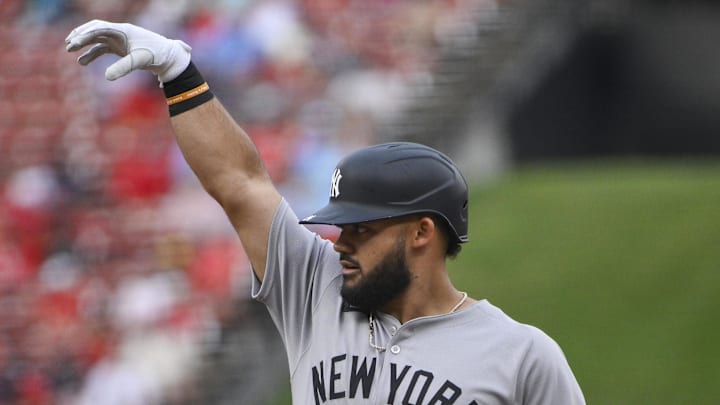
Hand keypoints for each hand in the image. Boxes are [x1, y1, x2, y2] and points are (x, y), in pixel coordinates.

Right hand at [65, 19, 190, 81]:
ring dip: (83, 43)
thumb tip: (107, 77)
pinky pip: (101, 49)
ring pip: (96, 38)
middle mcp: (119, 32)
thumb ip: (123, 68)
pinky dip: (91, 54)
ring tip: (69, 50)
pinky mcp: (120, 48)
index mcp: (123, 30)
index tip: (74, 42)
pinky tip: (81, 62)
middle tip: (68, 45)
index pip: (99, 28)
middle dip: (80, 36)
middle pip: (94, 30)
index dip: (85, 34)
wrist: (168, 58)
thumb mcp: (139, 60)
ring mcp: (119, 40)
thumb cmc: (156, 55)